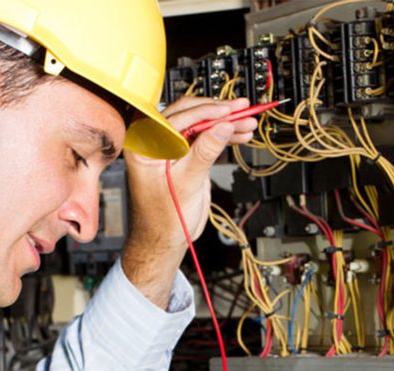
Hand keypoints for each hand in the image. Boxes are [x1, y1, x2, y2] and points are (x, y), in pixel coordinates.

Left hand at [122, 96, 257, 306]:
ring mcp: (172, 147)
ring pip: (201, 124)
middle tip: (242, 110)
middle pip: (190, 115)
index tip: (228, 111)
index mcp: (144, 145)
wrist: (166, 238)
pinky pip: (206, 137)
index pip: (178, 118)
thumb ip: (204, 152)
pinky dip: (224, 135)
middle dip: (219, 113)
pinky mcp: (186, 154)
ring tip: (248, 122)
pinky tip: (240, 134)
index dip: (206, 112)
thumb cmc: (164, 217)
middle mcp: (155, 141)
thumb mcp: (186, 182)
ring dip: (226, 123)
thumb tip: (222, 126)